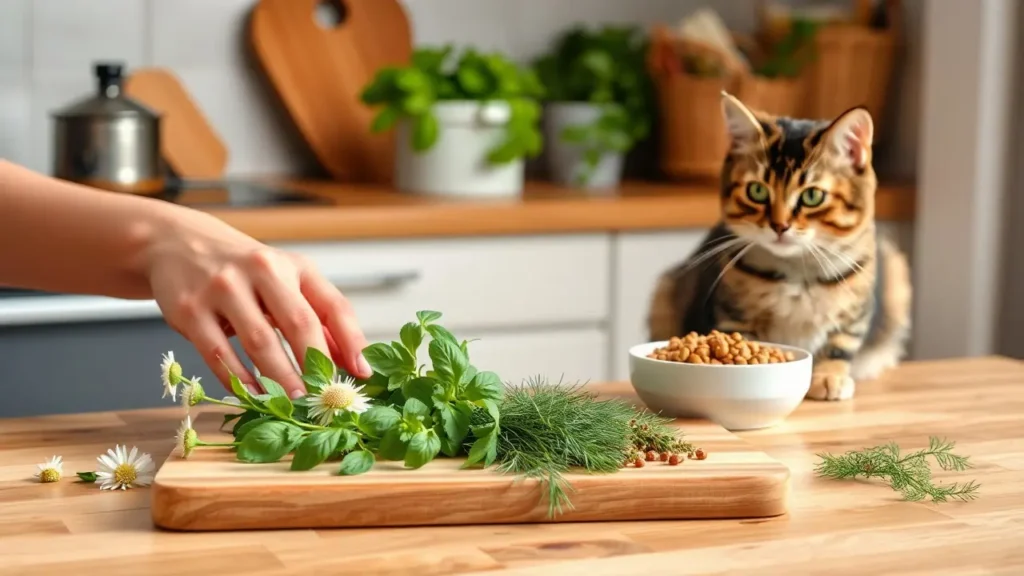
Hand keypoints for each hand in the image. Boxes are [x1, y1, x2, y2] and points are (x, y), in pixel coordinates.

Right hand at [144, 209, 370, 397]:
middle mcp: (262, 270)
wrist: (178, 243)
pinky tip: (252, 394)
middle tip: (325, 397)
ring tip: (294, 403)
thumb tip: (352, 362)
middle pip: (299, 323)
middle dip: (315, 365)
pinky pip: (219, 352)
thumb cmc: (245, 270)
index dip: (351, 340)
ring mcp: (223, 288)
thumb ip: (319, 318)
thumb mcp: (286, 282)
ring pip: (260, 341)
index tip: (362, 372)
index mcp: (294, 266)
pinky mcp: (190, 309)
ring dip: (280, 378)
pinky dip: (238, 378)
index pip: (332, 304)